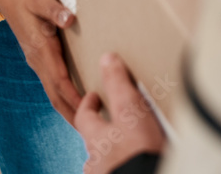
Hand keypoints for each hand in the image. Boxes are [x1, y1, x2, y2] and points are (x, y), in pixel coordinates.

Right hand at [1, 0, 82, 123]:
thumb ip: (54, 9)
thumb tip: (70, 20)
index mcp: (40, 48)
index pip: (59, 81)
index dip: (75, 97)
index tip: (91, 109)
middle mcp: (37, 59)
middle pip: (55, 95)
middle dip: (72, 113)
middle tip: (93, 128)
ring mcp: (36, 59)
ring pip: (52, 91)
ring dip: (68, 107)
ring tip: (88, 120)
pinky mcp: (38, 55)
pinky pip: (51, 82)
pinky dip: (63, 95)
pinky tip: (74, 97)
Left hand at [75, 53, 166, 173]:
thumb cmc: (138, 152)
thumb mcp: (129, 109)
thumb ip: (117, 84)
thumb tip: (106, 59)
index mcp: (95, 139)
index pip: (82, 117)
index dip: (87, 104)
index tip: (93, 95)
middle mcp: (97, 160)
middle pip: (93, 140)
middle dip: (101, 130)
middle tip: (113, 121)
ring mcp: (106, 173)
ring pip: (105, 159)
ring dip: (113, 150)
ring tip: (128, 143)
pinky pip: (119, 168)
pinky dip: (124, 163)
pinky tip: (135, 160)